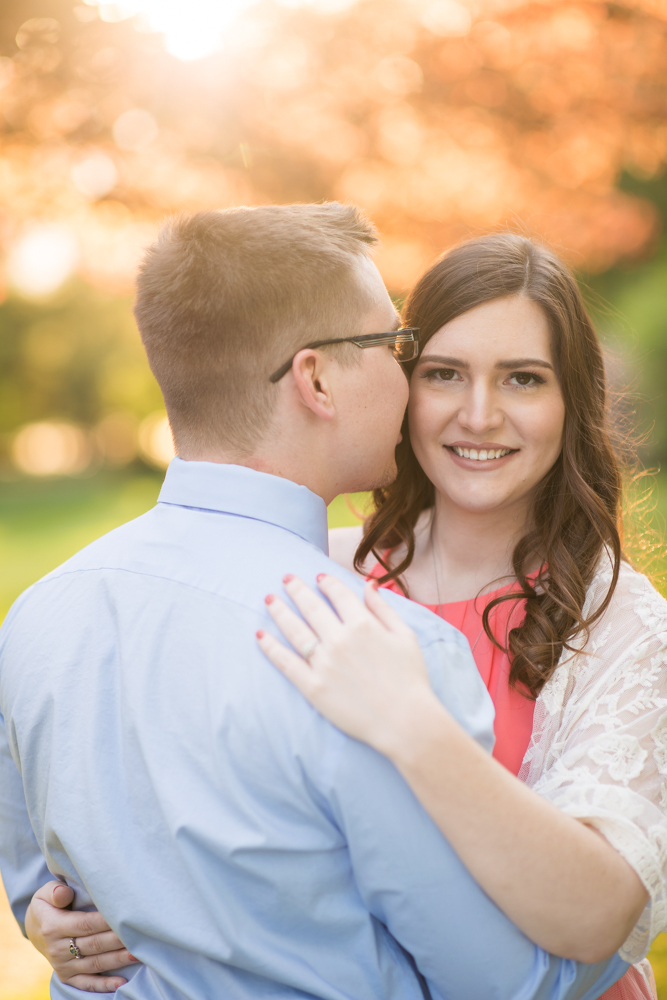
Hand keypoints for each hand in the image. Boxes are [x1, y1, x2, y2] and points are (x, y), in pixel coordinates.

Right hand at [25, 881, 138, 992]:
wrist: (35, 929)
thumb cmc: (48, 905)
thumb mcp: (44, 893)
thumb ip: (55, 891)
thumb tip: (65, 893)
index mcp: (53, 927)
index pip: (84, 924)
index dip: (105, 921)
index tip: (124, 916)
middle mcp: (57, 949)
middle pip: (94, 944)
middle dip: (117, 940)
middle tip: (138, 935)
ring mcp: (62, 965)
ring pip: (94, 963)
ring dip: (117, 960)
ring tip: (138, 953)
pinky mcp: (67, 977)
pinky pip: (86, 983)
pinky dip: (103, 985)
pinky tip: (121, 983)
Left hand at [257, 574, 438, 757]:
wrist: (405, 721)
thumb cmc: (410, 679)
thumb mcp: (405, 636)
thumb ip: (383, 608)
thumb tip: (369, 584)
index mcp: (363, 625)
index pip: (338, 595)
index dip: (327, 583)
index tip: (319, 578)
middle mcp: (339, 640)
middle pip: (311, 607)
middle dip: (296, 589)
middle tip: (285, 578)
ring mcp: (323, 663)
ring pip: (294, 630)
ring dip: (279, 611)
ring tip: (269, 600)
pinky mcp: (313, 687)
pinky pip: (286, 662)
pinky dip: (270, 647)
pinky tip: (260, 635)